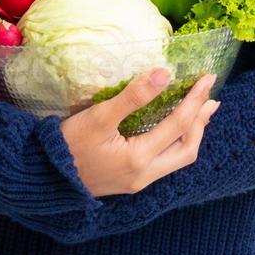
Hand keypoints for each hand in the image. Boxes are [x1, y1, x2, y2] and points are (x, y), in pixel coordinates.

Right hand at [60, 68, 220, 197]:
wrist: (45, 178)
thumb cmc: (68, 144)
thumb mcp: (99, 116)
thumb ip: (133, 96)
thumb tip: (165, 73)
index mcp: (139, 158)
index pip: (179, 124)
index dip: (195, 99)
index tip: (207, 78)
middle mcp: (145, 174)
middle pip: (188, 149)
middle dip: (201, 121)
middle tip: (210, 96)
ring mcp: (139, 181)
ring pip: (178, 159)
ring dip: (192, 133)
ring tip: (200, 111)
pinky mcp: (131, 181)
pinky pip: (165, 162)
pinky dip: (177, 142)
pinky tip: (174, 130)